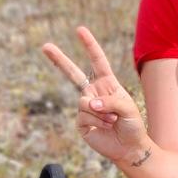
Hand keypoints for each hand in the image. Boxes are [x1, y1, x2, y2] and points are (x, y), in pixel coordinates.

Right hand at [41, 26, 146, 164]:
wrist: (129, 148)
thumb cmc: (132, 125)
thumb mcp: (127, 108)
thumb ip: (109, 102)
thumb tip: (88, 103)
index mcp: (107, 84)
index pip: (97, 61)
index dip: (89, 45)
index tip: (80, 30)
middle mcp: (94, 92)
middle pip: (73, 73)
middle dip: (59, 59)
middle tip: (45, 46)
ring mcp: (86, 107)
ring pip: (84, 101)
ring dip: (102, 112)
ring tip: (112, 121)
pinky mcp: (81, 122)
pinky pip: (83, 115)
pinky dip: (97, 121)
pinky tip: (105, 127)